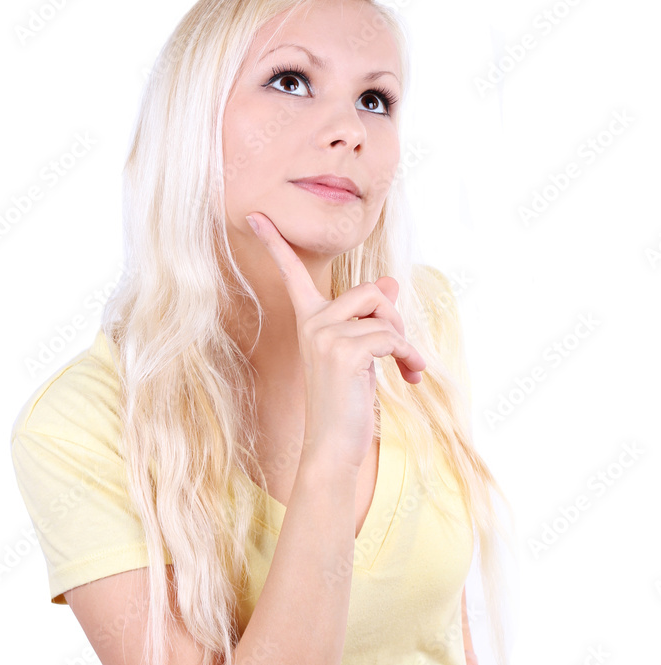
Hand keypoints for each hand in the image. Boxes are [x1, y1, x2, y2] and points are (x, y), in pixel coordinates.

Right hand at [244, 212, 426, 469]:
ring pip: (384, 312)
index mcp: (308, 321)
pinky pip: (392, 337)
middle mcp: (311, 323)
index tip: (255, 216)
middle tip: (400, 350)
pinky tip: (410, 378)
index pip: (292, 274)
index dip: (275, 244)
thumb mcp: (360, 353)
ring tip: (406, 366)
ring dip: (405, 341)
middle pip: (371, 291)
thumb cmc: (346, 404)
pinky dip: (409, 357)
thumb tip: (391, 281)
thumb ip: (372, 317)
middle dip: (395, 319)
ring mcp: (324, 336)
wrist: (333, 448)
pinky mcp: (343, 352)